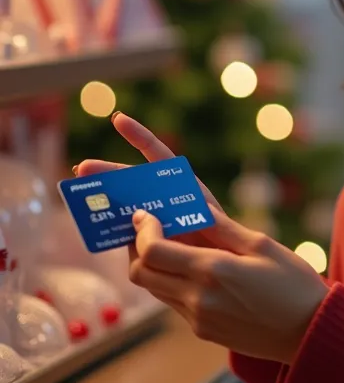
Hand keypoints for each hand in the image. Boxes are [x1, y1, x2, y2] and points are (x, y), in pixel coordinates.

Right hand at [75, 112, 222, 247]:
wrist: (223, 263)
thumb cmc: (220, 235)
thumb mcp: (204, 216)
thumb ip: (178, 214)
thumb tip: (137, 218)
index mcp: (180, 182)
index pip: (155, 152)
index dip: (137, 135)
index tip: (117, 119)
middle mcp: (163, 197)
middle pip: (131, 179)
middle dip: (106, 172)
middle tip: (81, 169)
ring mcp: (153, 219)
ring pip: (125, 206)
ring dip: (105, 203)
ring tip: (84, 202)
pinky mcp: (146, 243)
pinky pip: (128, 236)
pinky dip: (115, 232)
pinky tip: (100, 232)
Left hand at [130, 208, 327, 362]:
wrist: (310, 334)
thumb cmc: (292, 284)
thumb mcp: (261, 245)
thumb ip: (222, 227)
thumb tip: (194, 207)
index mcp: (212, 272)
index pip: (153, 251)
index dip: (143, 230)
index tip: (146, 213)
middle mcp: (198, 299)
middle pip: (142, 274)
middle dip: (138, 248)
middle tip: (150, 227)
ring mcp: (198, 320)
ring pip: (154, 289)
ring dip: (153, 266)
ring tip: (169, 242)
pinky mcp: (203, 332)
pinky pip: (174, 303)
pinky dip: (172, 282)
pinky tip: (191, 267)